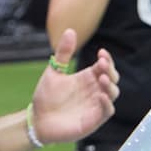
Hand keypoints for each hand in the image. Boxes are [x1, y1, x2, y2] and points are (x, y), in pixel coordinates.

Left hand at [32, 29, 118, 144]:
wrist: (37, 120)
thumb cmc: (46, 97)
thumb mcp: (54, 72)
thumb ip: (63, 53)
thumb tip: (70, 30)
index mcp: (86, 79)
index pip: (104, 67)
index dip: (106, 60)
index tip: (101, 52)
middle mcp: (94, 91)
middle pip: (112, 79)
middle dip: (110, 70)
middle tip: (101, 64)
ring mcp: (95, 105)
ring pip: (112, 94)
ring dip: (110, 85)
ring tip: (101, 77)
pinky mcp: (93, 120)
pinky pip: (106, 111)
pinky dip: (106, 103)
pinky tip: (100, 95)